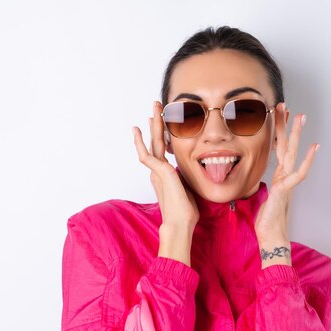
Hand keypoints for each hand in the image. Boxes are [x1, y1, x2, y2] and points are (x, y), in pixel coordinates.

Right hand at [132, 101, 199, 229]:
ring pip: (154, 142)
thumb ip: (186, 179)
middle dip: (157, 122)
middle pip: (157, 141)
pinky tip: (138, 129)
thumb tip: (192, 174)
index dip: (165, 133)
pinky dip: (140, 141)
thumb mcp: (188, 188)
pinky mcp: (159, 172)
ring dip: (154, 124)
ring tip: (153, 108)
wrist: (180, 223)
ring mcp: (158, 171)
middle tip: (156, 106)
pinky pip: (146, 153)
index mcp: (165, 174)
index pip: (165, 148)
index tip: (166, 121)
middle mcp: (159, 170)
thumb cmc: (185, 212)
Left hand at [254, 103, 319, 264]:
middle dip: (284, 125)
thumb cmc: (266, 220)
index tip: (274, 114)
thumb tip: (260, 179)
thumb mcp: (262, 196)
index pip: (276, 148)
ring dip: (296, 134)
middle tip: (284, 105)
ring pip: (292, 153)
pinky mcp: (286, 190)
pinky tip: (314, 147)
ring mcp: (287, 182)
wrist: (272, 237)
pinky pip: (298, 173)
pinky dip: (306, 161)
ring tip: (300, 116)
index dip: (275, 132)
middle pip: (284, 145)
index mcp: (278, 176)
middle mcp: (284, 176)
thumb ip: (264, 185)